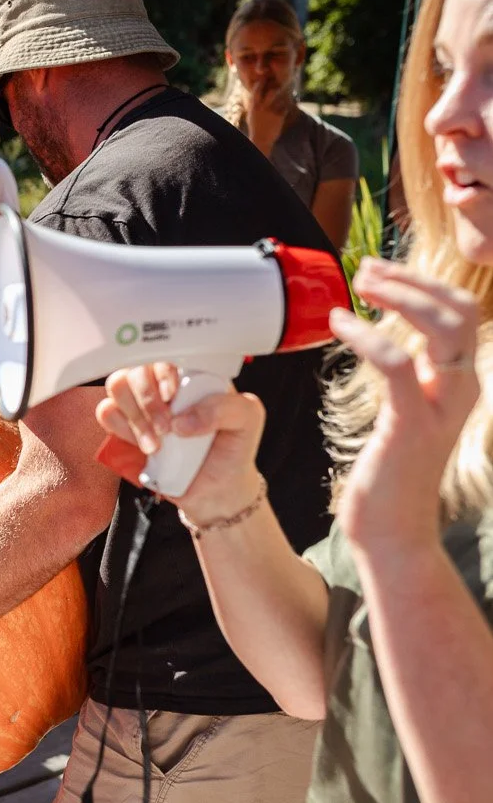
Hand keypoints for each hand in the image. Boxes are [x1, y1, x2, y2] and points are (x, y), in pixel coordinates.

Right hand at [96, 363, 266, 525]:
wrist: (218, 489)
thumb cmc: (234, 447)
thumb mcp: (249, 419)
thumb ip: (225, 408)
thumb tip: (182, 420)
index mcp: (190, 373)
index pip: (165, 351)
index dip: (162, 370)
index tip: (172, 395)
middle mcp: (163, 383)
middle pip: (135, 368)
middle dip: (147, 400)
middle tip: (166, 427)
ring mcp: (142, 404)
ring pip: (117, 386)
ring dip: (134, 416)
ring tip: (156, 444)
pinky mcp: (126, 427)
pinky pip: (106, 413)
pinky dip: (120, 427)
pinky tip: (143, 445)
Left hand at [333, 257, 480, 557]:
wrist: (394, 534)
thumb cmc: (390, 475)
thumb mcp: (405, 412)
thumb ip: (406, 374)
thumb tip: (386, 330)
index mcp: (459, 384)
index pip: (462, 313)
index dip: (423, 283)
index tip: (381, 270)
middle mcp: (460, 391)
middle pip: (460, 310)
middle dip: (414, 279)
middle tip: (367, 269)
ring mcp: (440, 408)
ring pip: (442, 328)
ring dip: (399, 295)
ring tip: (359, 286)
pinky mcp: (411, 425)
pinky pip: (396, 364)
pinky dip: (368, 335)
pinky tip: (341, 325)